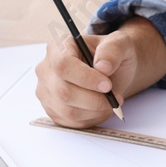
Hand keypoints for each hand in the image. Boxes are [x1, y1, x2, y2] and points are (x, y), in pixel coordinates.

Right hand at [34, 18, 165, 127]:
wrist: (111, 72)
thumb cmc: (111, 56)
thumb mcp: (119, 44)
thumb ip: (112, 50)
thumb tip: (103, 66)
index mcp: (58, 47)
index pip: (63, 65)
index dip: (85, 78)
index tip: (107, 85)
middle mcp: (46, 69)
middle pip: (63, 92)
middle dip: (94, 99)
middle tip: (115, 97)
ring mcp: (46, 91)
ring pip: (67, 111)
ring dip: (95, 111)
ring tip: (110, 102)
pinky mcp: (53, 110)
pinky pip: (70, 122)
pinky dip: (90, 119)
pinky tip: (100, 109)